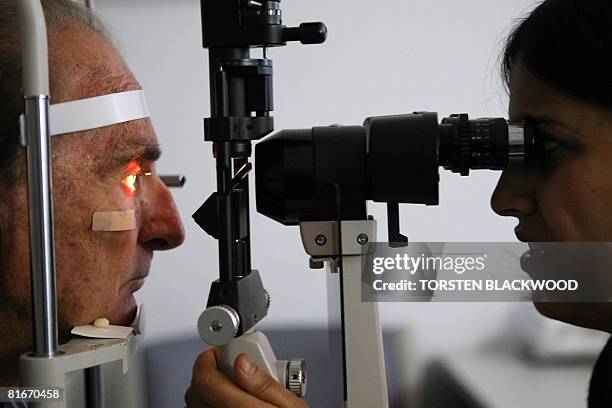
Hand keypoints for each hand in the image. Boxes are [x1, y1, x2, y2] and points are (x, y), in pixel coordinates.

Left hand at [185, 347, 308, 407]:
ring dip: (206, 391)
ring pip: (194, 406)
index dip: (207, 358)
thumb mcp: (292, 406)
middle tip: (228, 365)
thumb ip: (265, 383)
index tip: (217, 352)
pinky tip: (227, 403)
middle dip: (208, 372)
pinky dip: (207, 406)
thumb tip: (243, 361)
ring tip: (230, 385)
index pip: (204, 379)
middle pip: (195, 391)